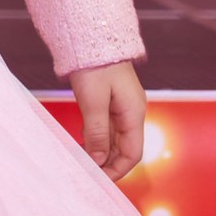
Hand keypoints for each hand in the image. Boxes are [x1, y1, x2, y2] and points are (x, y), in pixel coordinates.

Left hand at [67, 60, 145, 179]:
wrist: (93, 36)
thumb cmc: (94, 66)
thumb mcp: (94, 101)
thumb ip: (97, 133)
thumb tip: (98, 161)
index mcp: (133, 113)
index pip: (133, 154)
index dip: (117, 170)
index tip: (98, 180)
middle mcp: (132, 112)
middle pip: (124, 149)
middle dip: (107, 164)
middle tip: (86, 173)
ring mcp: (122, 107)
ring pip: (114, 140)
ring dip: (100, 152)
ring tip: (81, 160)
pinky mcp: (111, 102)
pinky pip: (106, 128)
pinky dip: (96, 139)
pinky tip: (82, 142)